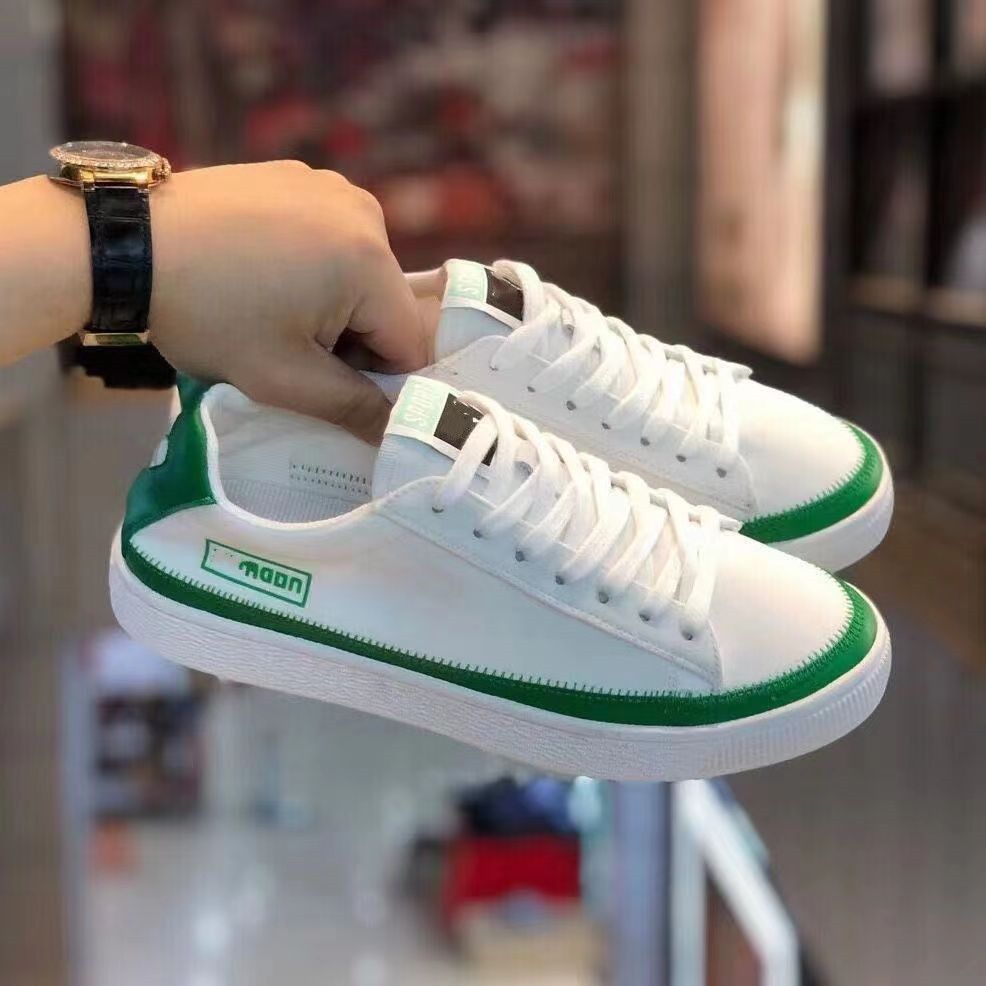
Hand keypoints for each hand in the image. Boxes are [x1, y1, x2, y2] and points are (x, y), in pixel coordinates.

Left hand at [149, 161, 427, 442]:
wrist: (127, 246)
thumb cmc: (208, 315)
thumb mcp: (283, 377)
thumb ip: (352, 407)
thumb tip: (397, 431)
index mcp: (369, 258)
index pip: (409, 343)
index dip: (373, 378)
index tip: (320, 379)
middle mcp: (363, 212)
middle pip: (385, 304)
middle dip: (351, 337)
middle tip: (286, 345)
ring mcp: (330, 186)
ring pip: (359, 272)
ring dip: (331, 302)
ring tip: (268, 305)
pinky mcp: (299, 176)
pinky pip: (330, 238)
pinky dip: (310, 264)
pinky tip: (259, 271)